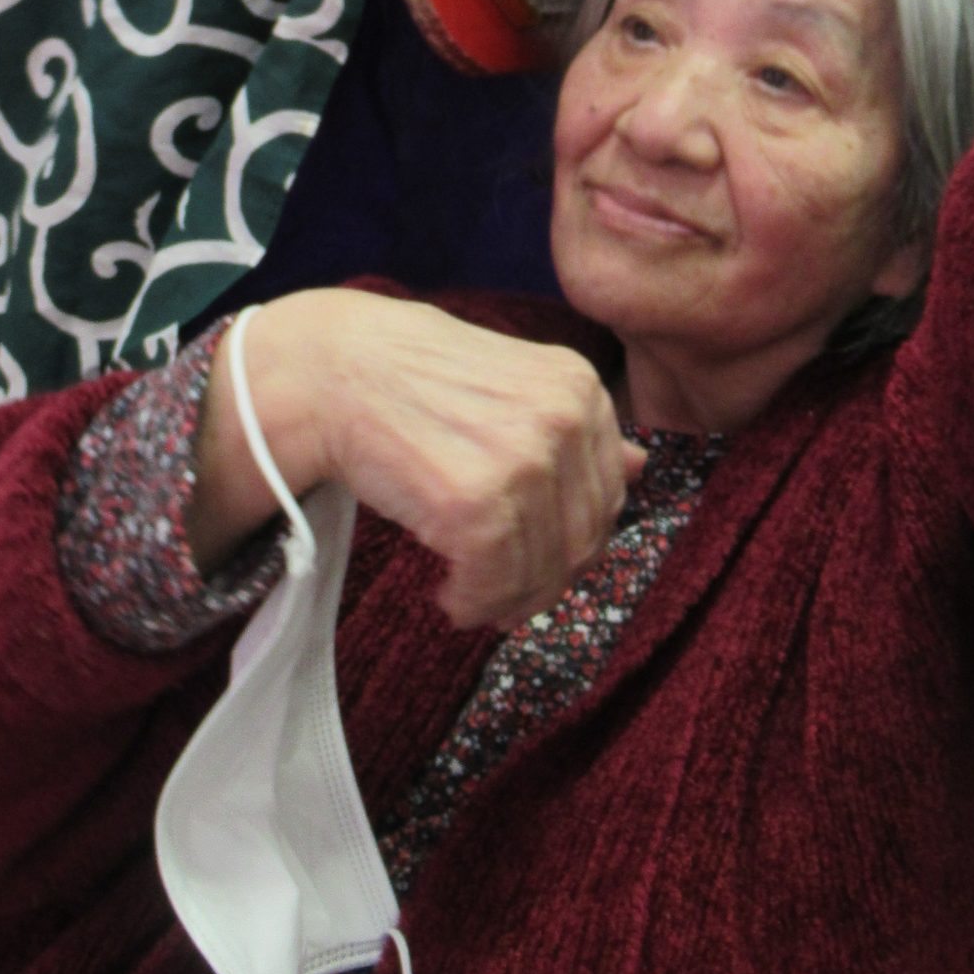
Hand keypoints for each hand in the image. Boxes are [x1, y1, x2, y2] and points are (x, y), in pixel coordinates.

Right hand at [196, 289, 644, 630]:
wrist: (334, 371)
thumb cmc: (416, 380)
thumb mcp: (512, 384)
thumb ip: (577, 428)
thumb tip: (639, 467)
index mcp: (579, 387)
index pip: (606, 496)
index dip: (569, 540)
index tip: (528, 553)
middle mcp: (563, 419)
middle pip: (583, 541)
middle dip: (540, 576)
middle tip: (497, 589)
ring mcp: (523, 462)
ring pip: (541, 570)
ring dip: (502, 598)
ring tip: (465, 592)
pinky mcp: (477, 505)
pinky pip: (494, 583)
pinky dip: (471, 602)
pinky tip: (446, 592)